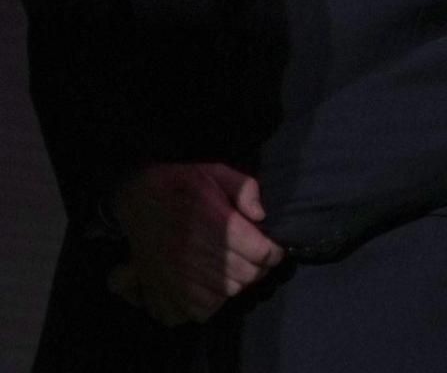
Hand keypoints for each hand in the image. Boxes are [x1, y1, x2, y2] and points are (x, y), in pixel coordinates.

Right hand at [109, 162, 284, 323]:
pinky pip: (200, 311)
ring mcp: (179, 278)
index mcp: (215, 225)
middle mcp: (197, 256)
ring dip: (235, 283)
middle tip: (250, 256)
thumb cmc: (181, 184)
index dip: (274, 251)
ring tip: (230, 268)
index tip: (272, 247)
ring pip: (227, 294)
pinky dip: (210, 302)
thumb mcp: (216, 172)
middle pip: (248, 276)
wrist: (135, 198)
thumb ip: (245, 189)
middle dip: (257, 266)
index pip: (262, 253)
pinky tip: (209, 285)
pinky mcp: (164, 292)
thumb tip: (261, 216)